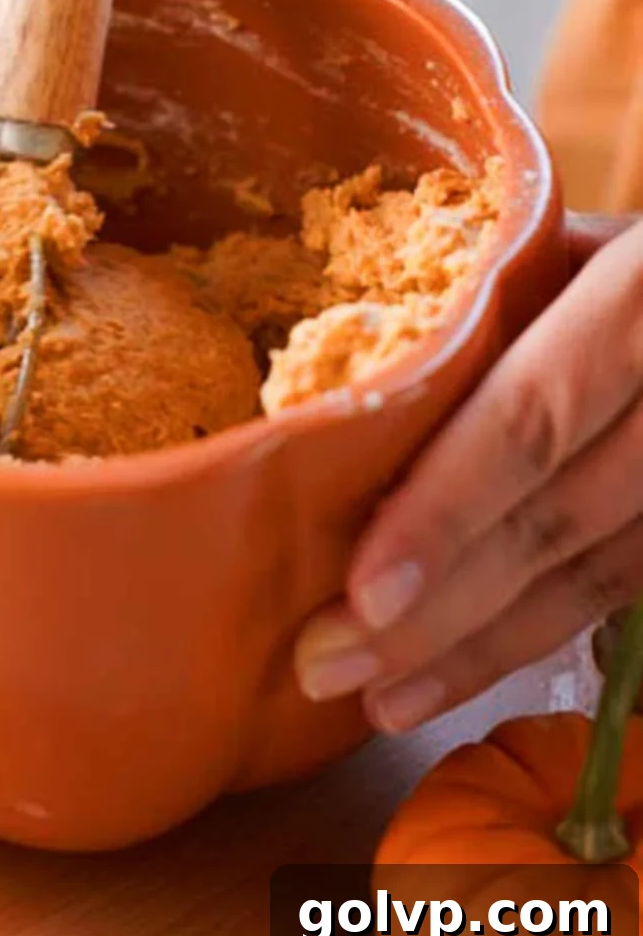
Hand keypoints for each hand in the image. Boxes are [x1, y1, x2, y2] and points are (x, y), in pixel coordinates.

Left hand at [293, 214, 642, 732]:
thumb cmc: (638, 258)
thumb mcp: (583, 237)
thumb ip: (498, 290)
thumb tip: (357, 364)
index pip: (532, 417)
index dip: (446, 510)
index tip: (361, 589)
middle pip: (557, 519)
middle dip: (437, 609)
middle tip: (324, 664)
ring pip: (598, 574)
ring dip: (482, 648)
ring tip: (379, 697)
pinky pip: (625, 588)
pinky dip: (539, 635)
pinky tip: (463, 673)